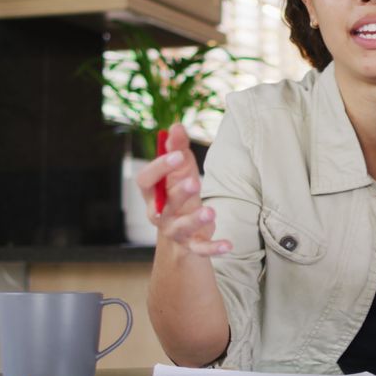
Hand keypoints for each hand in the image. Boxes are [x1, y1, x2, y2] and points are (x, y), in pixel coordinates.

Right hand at [136, 123, 230, 255]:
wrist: (182, 233)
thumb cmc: (179, 194)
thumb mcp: (181, 172)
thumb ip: (178, 149)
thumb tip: (176, 125)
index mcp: (153, 194)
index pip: (147, 181)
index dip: (159, 168)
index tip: (177, 154)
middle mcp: (159, 214)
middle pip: (164, 205)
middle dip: (178, 193)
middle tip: (194, 182)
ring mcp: (174, 232)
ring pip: (181, 228)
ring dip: (196, 220)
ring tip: (211, 211)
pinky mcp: (191, 246)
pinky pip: (200, 249)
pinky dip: (214, 248)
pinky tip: (228, 244)